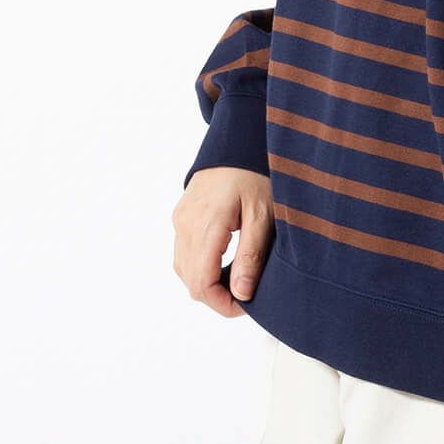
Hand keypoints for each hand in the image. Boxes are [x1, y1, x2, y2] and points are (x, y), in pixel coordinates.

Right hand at [173, 166, 273, 317]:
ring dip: (207, 281)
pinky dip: (200, 265)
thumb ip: (252, 256)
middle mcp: (185, 223)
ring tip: (238, 277)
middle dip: (217, 295)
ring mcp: (180, 218)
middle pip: (191, 281)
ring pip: (184, 269)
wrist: (238, 139)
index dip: (222, 304)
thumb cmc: (255, 172)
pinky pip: (183, 252)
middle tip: (247, 292)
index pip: (202, 284)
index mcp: (206, 224)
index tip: (247, 304)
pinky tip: (224, 261)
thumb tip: (242, 295)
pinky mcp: (181, 214)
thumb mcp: (263, 214)